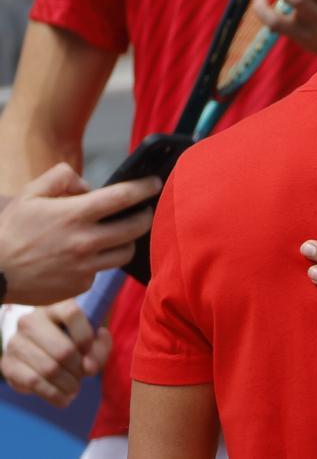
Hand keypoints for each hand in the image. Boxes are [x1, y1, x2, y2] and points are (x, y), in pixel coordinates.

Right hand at [0, 163, 160, 304]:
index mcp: (73, 215)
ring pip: (126, 252)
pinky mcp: (81, 285)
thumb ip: (61, 178)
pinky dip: (100, 261)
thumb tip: (89, 186)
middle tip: (145, 210)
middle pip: (136, 227)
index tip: (156, 183)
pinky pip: (103, 271)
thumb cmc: (10, 231)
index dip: (145, 187)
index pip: (123, 197)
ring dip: (128, 240)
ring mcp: (85, 267)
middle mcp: (84, 242)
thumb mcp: (30, 194)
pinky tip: (89, 256)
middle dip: (146, 215)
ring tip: (121, 233)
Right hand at [0, 300, 111, 406]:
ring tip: (75, 388)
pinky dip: (53, 394)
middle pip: (63, 349)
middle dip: (79, 368)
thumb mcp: (93, 338)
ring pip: (49, 368)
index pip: (72, 313)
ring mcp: (16, 342)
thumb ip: (100, 346)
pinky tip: (64, 398)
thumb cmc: (74, 340)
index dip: (86, 336)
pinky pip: (33, 382)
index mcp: (54, 306)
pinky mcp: (7, 364)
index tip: (90, 350)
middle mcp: (30, 321)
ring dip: (68, 384)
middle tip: (84, 375)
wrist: (45, 352)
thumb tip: (89, 366)